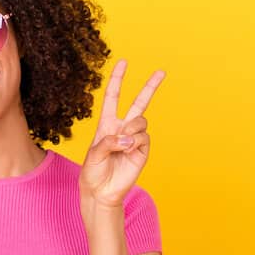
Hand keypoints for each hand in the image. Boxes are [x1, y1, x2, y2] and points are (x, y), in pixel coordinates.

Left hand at [80, 59, 164, 207]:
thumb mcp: (93, 154)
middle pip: (139, 103)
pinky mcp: (142, 151)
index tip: (124, 62)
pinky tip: (128, 150)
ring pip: (141, 121)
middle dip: (150, 87)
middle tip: (161, 71)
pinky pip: (144, 137)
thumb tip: (128, 138)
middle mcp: (122, 129)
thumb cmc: (92, 172)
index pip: (113, 97)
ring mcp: (134, 139)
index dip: (117, 80)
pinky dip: (135, 142)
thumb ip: (108, 142)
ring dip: (131, 129)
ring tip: (122, 144)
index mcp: (106, 124)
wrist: (101, 192)